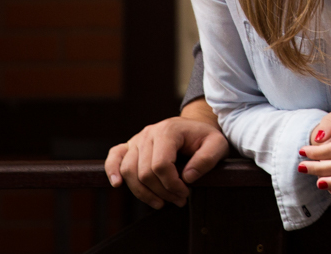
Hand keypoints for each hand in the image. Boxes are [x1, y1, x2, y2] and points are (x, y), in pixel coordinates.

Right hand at [105, 111, 228, 208]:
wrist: (195, 128)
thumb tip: (187, 177)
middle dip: (161, 192)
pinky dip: (112, 170)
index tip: (186, 193)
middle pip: (144, 172)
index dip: (172, 185)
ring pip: (129, 171)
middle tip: (179, 200)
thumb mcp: (217, 145)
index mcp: (168, 130)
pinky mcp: (130, 145)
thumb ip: (207, 159)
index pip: (161, 165)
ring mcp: (137, 139)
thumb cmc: (205, 138)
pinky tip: (118, 184)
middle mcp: (149, 133)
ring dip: (143, 192)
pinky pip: (115, 157)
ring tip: (160, 202)